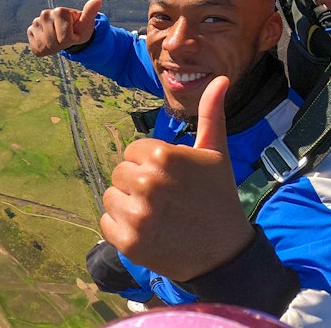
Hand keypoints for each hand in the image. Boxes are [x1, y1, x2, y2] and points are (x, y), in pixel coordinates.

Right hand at [26, 0, 100, 56]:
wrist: (69, 31)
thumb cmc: (79, 28)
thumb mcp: (86, 24)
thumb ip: (89, 13)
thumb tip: (98, 0)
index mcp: (59, 11)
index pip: (64, 38)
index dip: (70, 41)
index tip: (73, 35)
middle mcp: (45, 14)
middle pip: (53, 42)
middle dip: (61, 45)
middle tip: (66, 39)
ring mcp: (36, 22)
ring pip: (44, 46)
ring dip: (53, 48)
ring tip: (58, 40)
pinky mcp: (30, 31)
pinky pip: (36, 48)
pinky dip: (44, 50)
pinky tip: (49, 42)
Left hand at [100, 76, 254, 280]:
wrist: (223, 252)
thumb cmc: (218, 197)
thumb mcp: (216, 153)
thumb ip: (211, 114)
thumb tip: (220, 79)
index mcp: (163, 155)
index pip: (132, 152)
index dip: (150, 165)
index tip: (172, 180)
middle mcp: (146, 182)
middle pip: (119, 173)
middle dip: (138, 184)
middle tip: (166, 200)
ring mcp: (137, 214)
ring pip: (111, 197)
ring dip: (128, 205)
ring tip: (157, 215)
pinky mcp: (129, 241)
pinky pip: (106, 223)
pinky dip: (122, 229)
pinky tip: (148, 231)